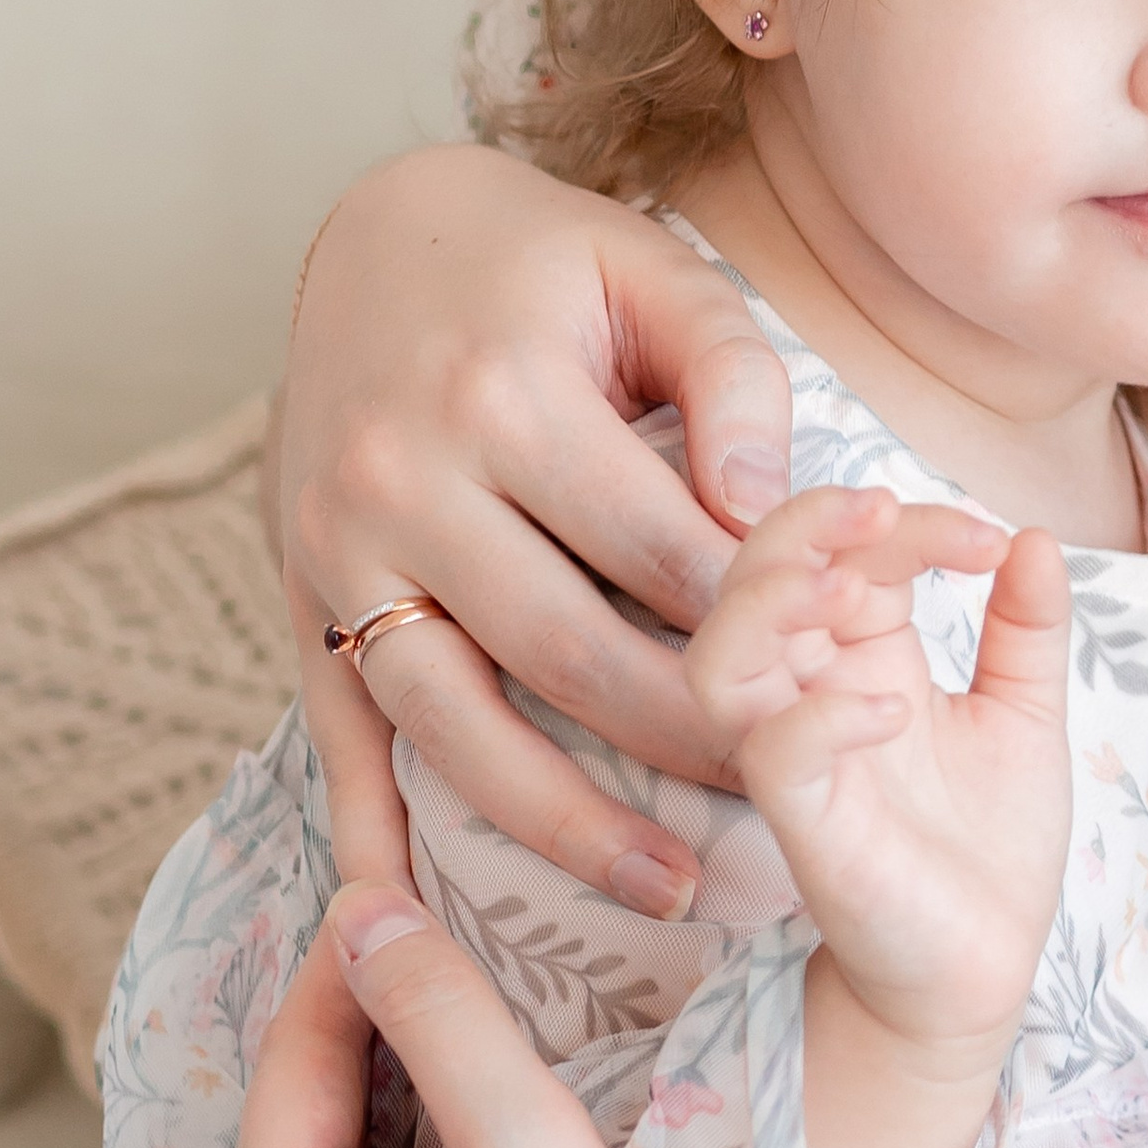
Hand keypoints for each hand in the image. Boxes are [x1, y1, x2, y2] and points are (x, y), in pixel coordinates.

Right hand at [277, 147, 796, 912]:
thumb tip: (767, 519)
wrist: (378, 232)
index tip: (848, 692)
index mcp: (504, 395)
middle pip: (568, 653)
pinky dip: (377, 833)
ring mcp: (338, 550)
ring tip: (667, 890)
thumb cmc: (549, 261)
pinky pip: (340, 736)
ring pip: (455, 722)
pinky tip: (428, 915)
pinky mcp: (299, 597)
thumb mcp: (657, 271)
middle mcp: (405, 481)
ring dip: (561, 825)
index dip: (760, 627)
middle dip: (690, 741)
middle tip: (790, 807)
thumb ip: (734, 380)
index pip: (657, 550)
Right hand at [685, 490, 1074, 1147]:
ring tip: (854, 583)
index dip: (908, 522)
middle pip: (755, 576)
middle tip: (885, 507)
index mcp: (865, 653)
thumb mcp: (1028, 715)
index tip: (991, 540)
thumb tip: (1036, 534)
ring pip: (721, 655)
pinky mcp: (807, 825)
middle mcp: (815, 693)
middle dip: (806, 522)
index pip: (848, 549)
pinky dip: (823, 714)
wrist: (985, 968)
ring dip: (773, 600)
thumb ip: (1028, 628)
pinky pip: (775, 753)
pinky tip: (896, 707)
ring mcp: (801, 758)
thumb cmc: (990, 843)